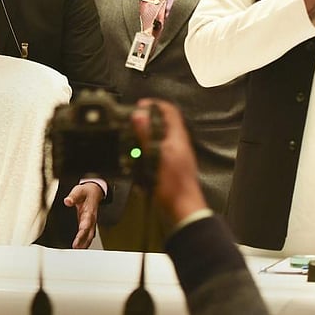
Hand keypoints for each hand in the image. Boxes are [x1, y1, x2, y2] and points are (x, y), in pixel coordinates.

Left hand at [64, 182, 103, 248]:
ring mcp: (91, 222)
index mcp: (89, 213)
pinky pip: (88, 234)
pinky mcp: (88, 224)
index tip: (75, 244)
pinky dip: (85, 242)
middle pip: (88, 235)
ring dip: (84, 245)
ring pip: (89, 236)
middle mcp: (91, 219)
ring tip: (77, 253)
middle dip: (83, 244)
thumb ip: (73, 196)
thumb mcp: (78, 191)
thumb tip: (67, 201)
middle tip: (75, 252)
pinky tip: (80, 247)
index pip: (85, 227)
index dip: (81, 236)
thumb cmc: (86, 192)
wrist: (95, 191)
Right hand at [131, 99, 206, 225]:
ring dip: (144, 136)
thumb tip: (139, 116)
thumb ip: (147, 135)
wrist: (182, 209)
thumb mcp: (156, 157)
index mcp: (178, 138)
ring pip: (157, 138)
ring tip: (131, 139)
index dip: (154, 105)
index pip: (170, 111)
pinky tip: (137, 159)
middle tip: (132, 122)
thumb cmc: (174, 187)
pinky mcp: (168, 167)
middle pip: (162, 123)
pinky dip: (145, 152)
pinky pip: (155, 152)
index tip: (140, 106)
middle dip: (146, 120)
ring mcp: (173, 156)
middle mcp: (177, 144)